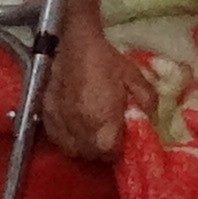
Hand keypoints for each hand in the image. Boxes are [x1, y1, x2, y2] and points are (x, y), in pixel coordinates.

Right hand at [37, 24, 141, 161]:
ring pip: (72, 149)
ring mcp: (61, 122)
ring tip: (90, 136)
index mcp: (103, 121)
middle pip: (90, 154)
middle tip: (107, 139)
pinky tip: (73, 130)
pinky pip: (57, 138)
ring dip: (83, 148)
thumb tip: (151, 119)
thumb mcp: (134, 77)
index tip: (121, 143)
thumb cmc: (107, 61)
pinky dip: (66, 139)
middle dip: (101, 151)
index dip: (117, 151)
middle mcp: (81, 127)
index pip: (109, 153)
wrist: (75, 44)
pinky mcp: (47, 115)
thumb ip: (147, 100)